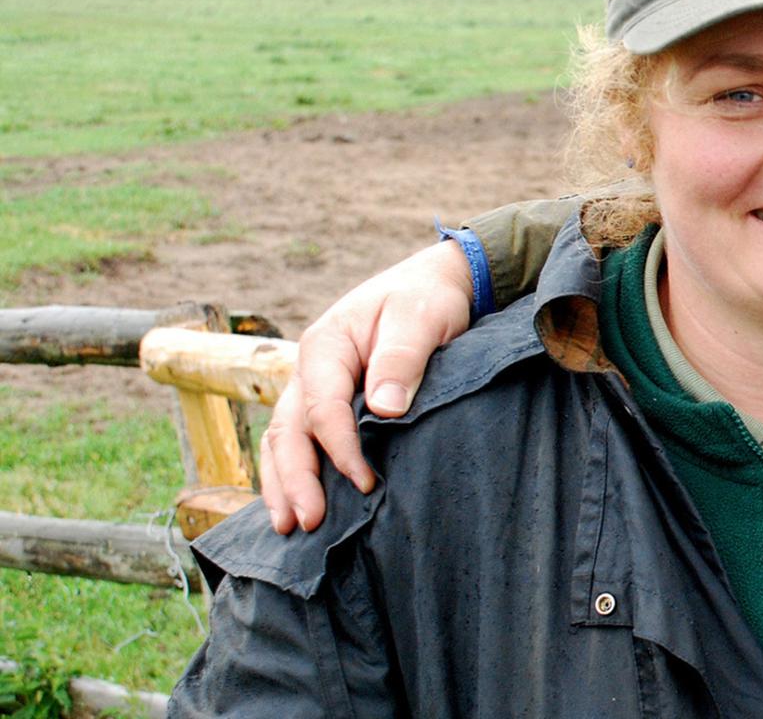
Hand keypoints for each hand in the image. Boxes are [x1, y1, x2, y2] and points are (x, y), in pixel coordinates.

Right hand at [260, 240, 473, 532]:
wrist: (430, 285)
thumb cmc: (425, 300)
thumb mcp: (420, 319)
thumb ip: (402, 359)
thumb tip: (385, 409)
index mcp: (326, 345)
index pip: (323, 408)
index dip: (340, 449)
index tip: (366, 483)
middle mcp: (308, 369)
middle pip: (289, 430)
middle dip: (294, 480)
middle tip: (306, 523)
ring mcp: (311, 387)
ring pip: (283, 440)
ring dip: (282, 483)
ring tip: (288, 527)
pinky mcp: (324, 401)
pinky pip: (298, 440)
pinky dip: (290, 473)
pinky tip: (294, 506)